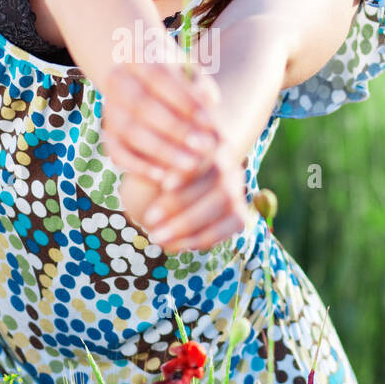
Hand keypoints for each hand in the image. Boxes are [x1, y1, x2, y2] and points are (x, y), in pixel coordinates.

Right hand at [101, 55, 221, 189]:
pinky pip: (119, 154)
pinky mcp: (108, 136)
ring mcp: (110, 110)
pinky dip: (139, 167)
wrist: (147, 87)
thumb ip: (201, 85)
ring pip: (131, 131)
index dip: (183, 99)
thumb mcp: (191, 74)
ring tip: (191, 164)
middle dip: (175, 128)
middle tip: (204, 146)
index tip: (209, 119)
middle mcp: (117, 81)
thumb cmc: (179, 81)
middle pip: (142, 106)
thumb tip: (210, 102)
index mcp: (136, 57)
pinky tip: (164, 176)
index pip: (158, 76)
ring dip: (162, 150)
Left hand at [128, 143, 250, 254]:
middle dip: (181, 203)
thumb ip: (154, 166)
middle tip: (149, 220)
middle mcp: (227, 159)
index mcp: (205, 138)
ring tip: (156, 237)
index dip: (189, 169)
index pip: (204, 151)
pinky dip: (203, 237)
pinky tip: (173, 245)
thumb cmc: (149, 173)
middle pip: (216, 178)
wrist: (158, 191)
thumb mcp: (145, 164)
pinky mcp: (238, 213)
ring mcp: (236, 186)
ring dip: (189, 224)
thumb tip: (162, 177)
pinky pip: (230, 225)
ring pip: (225, 202)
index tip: (165, 184)